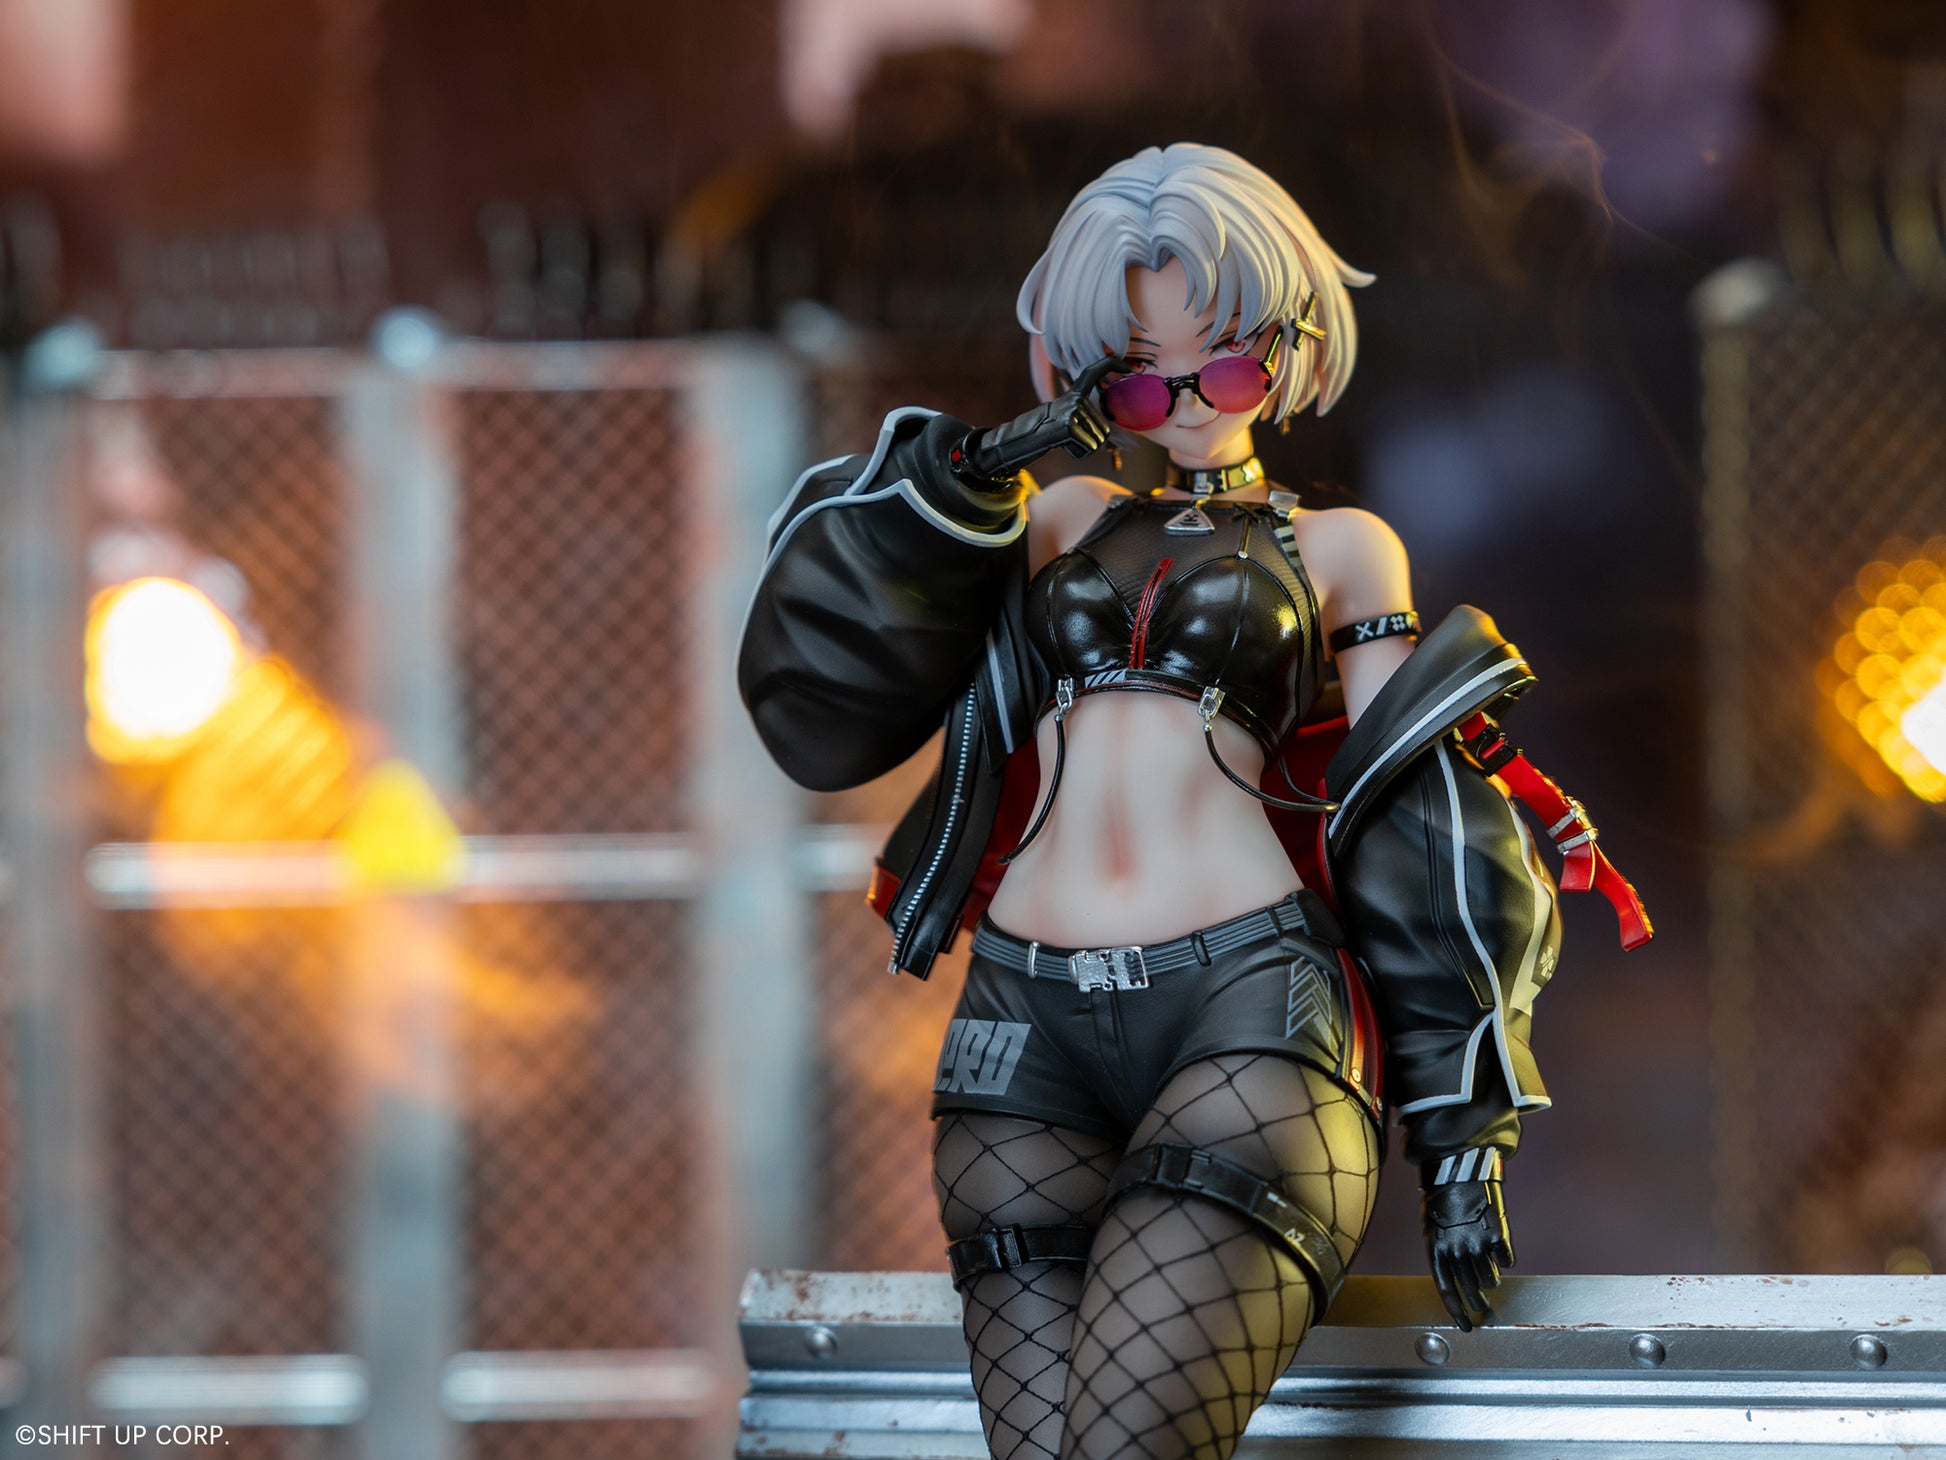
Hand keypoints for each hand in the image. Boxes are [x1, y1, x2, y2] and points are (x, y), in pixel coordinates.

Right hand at [961, 355, 1123, 480]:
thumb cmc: (1044, 431)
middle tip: (1070, 438)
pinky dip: (1077, 453)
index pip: (1095, 370)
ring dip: (1084, 447)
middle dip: (1091, 441)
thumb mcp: (1065, 415)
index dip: (1113, 365)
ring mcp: (1071, 411)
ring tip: (1065, 441)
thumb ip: (1083, 412)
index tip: (1130, 367)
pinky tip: (1062, 445)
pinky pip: (1088, 448)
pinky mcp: (1068, 427)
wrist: (1019, 439)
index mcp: (1073, 393)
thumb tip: (1105, 422)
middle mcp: (1074, 398)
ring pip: (1098, 440)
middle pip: (1104, 428)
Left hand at [1421, 1178, 1513, 1331]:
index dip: (1457, 1312)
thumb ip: (1443, 1256)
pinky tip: (1499, 1251)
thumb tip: (1457, 1283)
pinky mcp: (1497, 1235)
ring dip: (1492, 1281)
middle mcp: (1456, 1251)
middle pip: (1471, 1290)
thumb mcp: (1433, 1230)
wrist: (1458, 1172)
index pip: (1447, 1292)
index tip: (1467, 1328)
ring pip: (1491, 1280)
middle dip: (1479, 1304)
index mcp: (1436, 1251)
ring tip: (1490, 1274)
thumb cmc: (1442, 1202)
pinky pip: (1506, 1261)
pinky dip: (1504, 1260)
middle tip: (1484, 1309)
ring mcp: (1477, 1244)